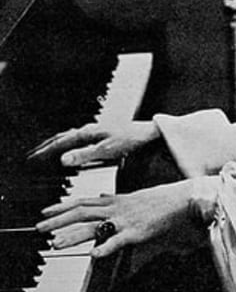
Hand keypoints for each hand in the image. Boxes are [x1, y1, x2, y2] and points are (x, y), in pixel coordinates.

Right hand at [27, 121, 159, 166]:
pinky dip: (68, 146)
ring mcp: (94, 132)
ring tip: (44, 153)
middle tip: (30, 156)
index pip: (59, 143)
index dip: (43, 153)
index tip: (30, 160)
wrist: (150, 135)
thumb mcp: (107, 151)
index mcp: (87, 133)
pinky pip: (78, 140)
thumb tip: (62, 159)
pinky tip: (70, 152)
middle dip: (44, 147)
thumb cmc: (132, 141)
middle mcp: (88, 130)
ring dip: (55, 145)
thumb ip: (84, 156)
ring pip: (68, 137)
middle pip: (60, 138)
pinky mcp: (101, 136)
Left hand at [36, 180, 208, 257]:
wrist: (184, 199)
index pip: (83, 202)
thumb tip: (102, 196)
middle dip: (58, 220)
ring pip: (94, 226)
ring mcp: (126, 220)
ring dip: (73, 235)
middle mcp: (117, 208)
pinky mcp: (139, 232)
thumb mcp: (134, 197)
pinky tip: (94, 255)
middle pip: (81, 213)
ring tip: (55, 244)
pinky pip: (119, 240)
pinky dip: (106, 247)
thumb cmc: (162, 200)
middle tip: (38, 228)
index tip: (45, 212)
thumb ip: (116, 198)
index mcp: (116, 201)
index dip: (62, 207)